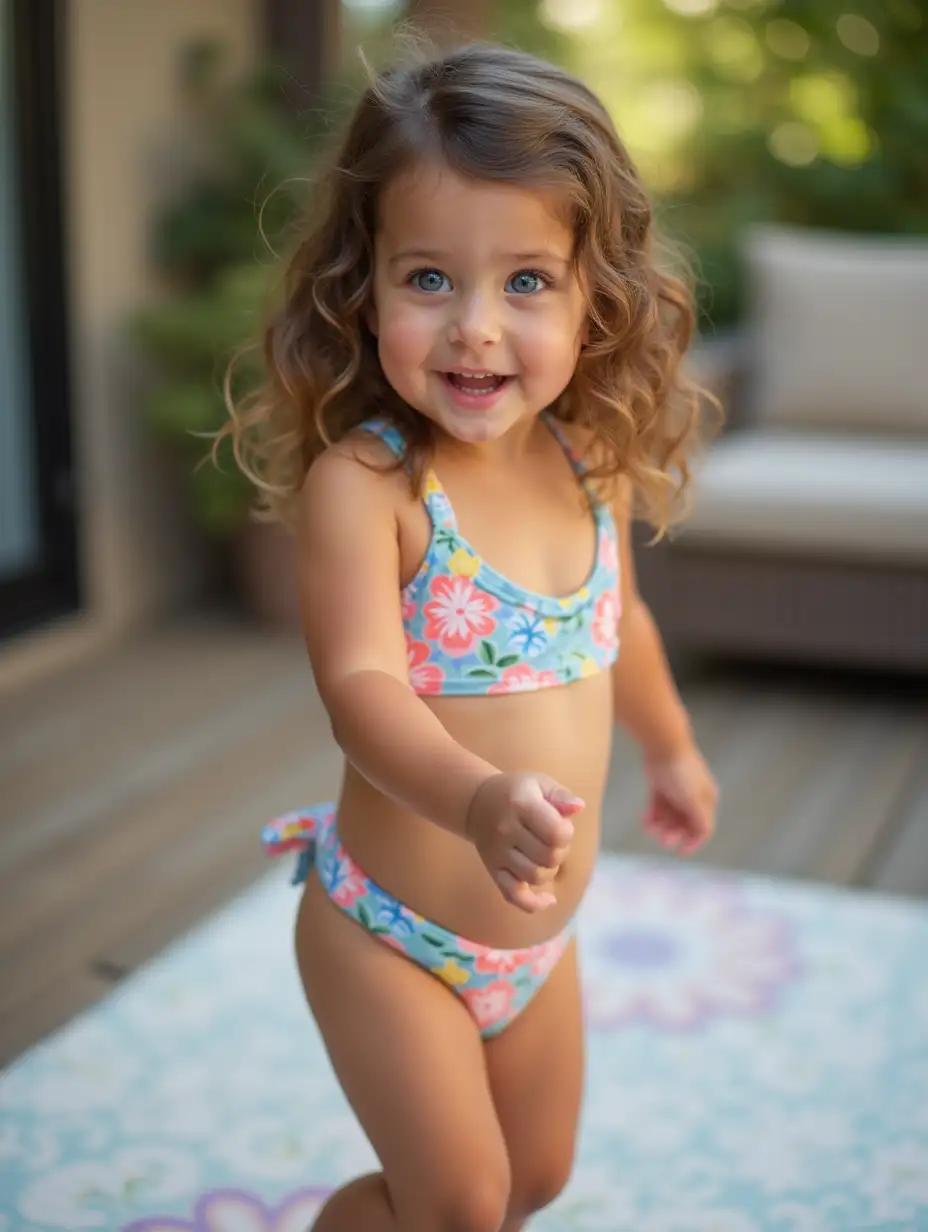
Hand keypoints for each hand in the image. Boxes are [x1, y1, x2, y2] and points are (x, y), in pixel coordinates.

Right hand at [465, 773, 583, 913]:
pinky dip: (533, 903)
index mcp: (521, 805)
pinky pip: (513, 895)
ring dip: (549, 870)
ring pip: (535, 876)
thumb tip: (578, 808)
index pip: (557, 833)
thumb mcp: (540, 783)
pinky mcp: (493, 870)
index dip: (566, 833)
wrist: (476, 802)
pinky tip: (549, 900)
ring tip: (544, 856)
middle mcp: (506, 830)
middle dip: (560, 852)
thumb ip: (561, 796)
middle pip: (549, 857)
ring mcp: (498, 853)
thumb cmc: (516, 791)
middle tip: (552, 840)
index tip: (560, 825)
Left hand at [642, 744, 716, 855]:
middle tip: (662, 839)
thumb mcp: (693, 799)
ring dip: (661, 825)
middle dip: (674, 833)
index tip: (681, 851)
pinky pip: (658, 805)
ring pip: (669, 815)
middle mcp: (693, 796)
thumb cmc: (682, 772)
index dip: (693, 841)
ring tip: (650, 828)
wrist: (663, 744)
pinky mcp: (661, 784)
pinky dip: (652, 814)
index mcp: (706, 800)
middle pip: (684, 823)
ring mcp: (677, 790)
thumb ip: (700, 819)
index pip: (703, 827)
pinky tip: (645, 821)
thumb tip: (704, 835)